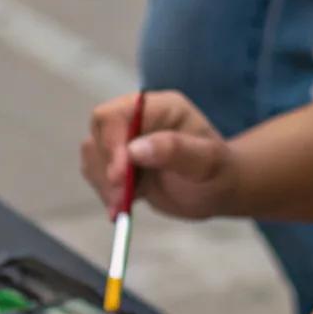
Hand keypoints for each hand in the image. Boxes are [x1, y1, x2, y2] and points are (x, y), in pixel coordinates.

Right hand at [81, 90, 234, 220]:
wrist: (216, 191)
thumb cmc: (218, 173)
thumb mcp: (207, 162)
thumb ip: (174, 150)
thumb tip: (134, 150)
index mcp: (159, 107)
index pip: (116, 115)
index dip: (111, 143)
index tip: (119, 176)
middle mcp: (138, 119)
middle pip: (99, 133)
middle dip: (107, 168)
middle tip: (122, 198)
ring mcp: (125, 140)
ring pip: (94, 155)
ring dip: (104, 184)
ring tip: (127, 204)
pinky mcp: (118, 162)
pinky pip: (96, 173)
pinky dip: (105, 193)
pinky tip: (123, 206)